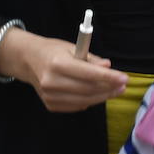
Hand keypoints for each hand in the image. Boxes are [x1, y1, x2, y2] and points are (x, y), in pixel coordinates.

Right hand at [0, 29, 127, 112]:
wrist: (28, 60)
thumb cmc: (54, 51)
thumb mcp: (73, 47)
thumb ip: (91, 59)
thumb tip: (108, 67)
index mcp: (57, 64)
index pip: (88, 74)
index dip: (108, 77)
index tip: (124, 78)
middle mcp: (51, 81)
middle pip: (88, 90)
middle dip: (109, 89)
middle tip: (123, 86)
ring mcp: (49, 95)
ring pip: (84, 101)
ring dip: (102, 97)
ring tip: (115, 91)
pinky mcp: (50, 104)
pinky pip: (76, 106)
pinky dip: (89, 101)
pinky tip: (98, 95)